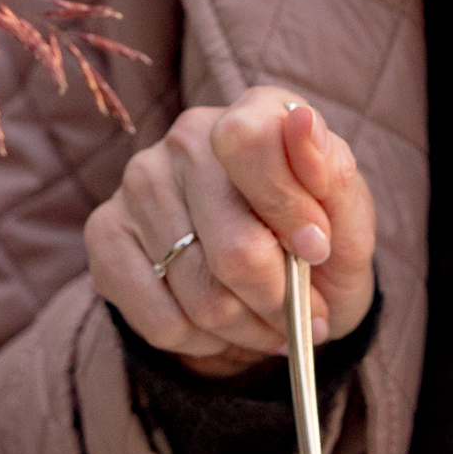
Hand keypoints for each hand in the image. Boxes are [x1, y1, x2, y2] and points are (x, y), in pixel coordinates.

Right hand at [86, 88, 377, 379]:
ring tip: (269, 324)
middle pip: (232, 246)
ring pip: (199, 294)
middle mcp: (186, 137)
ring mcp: (138, 184)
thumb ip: (330, 172)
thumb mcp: (347, 213)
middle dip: (279, 299)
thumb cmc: (317, 239)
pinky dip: (204, 342)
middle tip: (305, 317)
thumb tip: (301, 123)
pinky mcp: (106, 235)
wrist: (280, 284)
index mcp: (253, 111)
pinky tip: (224, 328)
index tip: (316, 250)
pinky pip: (161, 320)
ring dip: (247, 328)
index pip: (248, 143)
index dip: (287, 208)